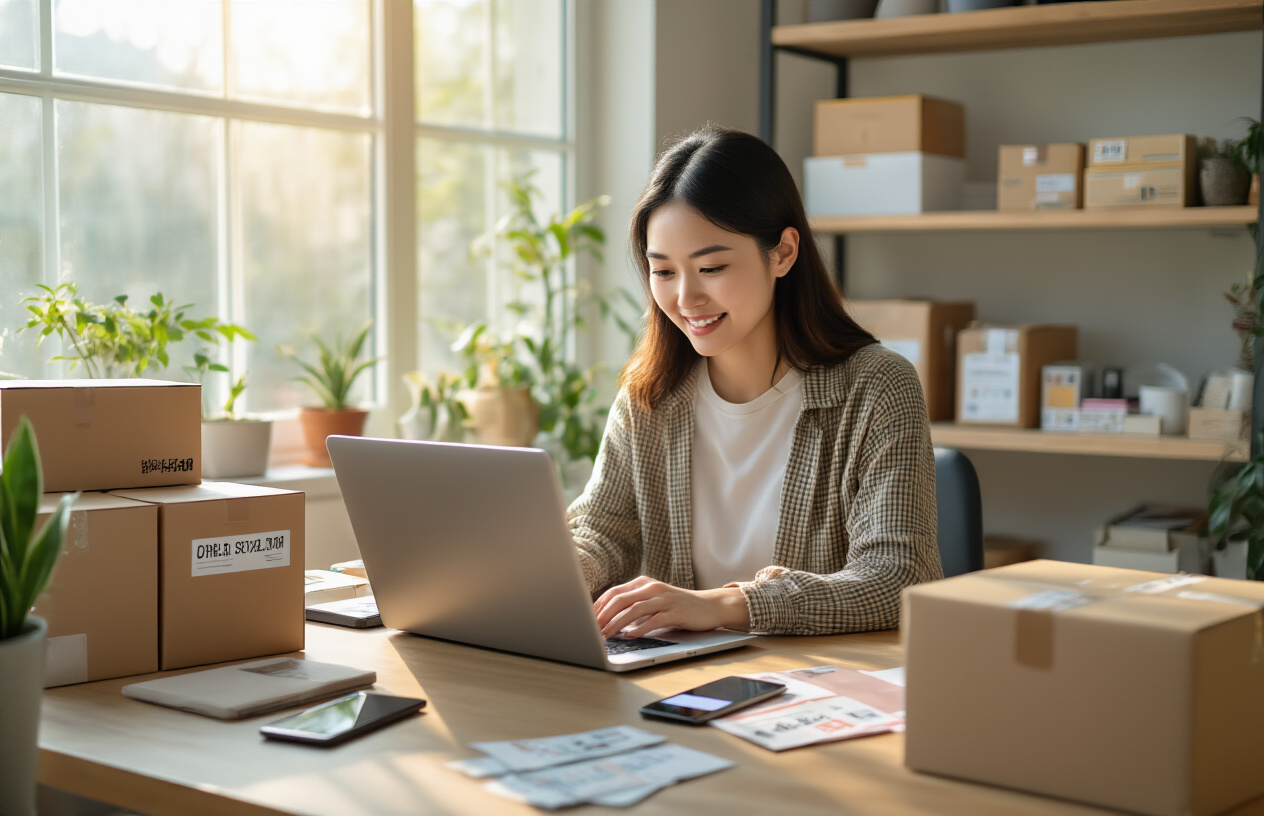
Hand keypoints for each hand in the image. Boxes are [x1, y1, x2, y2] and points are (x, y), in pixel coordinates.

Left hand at [593, 576, 749, 638]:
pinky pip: (654, 619)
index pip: (614, 592)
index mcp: (644, 583)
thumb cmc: (678, 606)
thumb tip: (608, 618)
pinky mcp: (675, 611)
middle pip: (621, 599)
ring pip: (635, 609)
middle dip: (604, 615)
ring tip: (607, 634)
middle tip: (592, 629)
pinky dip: (640, 628)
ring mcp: (664, 599)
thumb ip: (634, 604)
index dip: (599, 606)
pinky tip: (631, 636)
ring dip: (618, 623)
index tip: (588, 619)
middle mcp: (652, 588)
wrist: (710, 606)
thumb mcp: (654, 600)